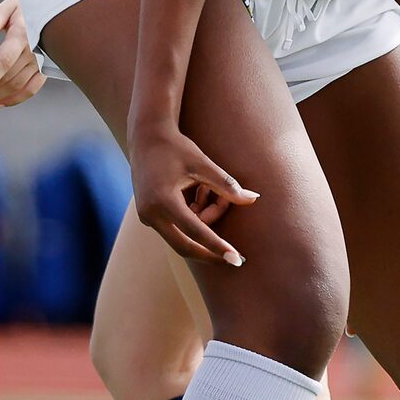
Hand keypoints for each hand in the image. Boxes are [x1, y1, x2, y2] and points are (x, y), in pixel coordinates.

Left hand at [0, 0, 43, 106]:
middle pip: (7, 77)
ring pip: (17, 86)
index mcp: (23, 34)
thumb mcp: (9, 6)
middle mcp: (34, 50)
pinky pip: (32, 88)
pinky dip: (16, 99)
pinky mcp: (46, 68)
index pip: (5, 61)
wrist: (58, 7)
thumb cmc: (29, 3)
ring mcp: (42, 61)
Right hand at [130, 122, 258, 264]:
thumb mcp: (203, 164)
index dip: (217, 246)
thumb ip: (226, 185)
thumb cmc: (176, 148)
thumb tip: (253, 199)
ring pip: (181, 236)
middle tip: (236, 260)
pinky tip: (200, 196)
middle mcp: (151, 214)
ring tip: (210, 193)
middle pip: (185, 246)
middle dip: (211, 253)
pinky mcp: (148, 216)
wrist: (146, 138)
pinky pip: (174, 228)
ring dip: (203, 225)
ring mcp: (147, 217)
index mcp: (163, 201)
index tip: (235, 259)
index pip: (195, 232)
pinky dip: (192, 219)